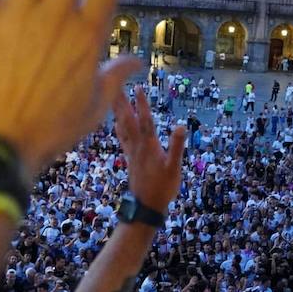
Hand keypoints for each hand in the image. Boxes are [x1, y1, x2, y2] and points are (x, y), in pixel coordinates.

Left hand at [116, 88, 187, 208]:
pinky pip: (122, 138)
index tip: (137, 87)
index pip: (145, 120)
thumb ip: (176, 147)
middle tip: (112, 85)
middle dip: (121, 102)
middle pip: (127, 120)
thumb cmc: (163, 188)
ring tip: (111, 97)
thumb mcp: (174, 168)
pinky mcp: (130, 158)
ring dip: (117, 111)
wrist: (146, 206)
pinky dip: (118, 127)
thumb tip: (180, 126)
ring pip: (122, 127)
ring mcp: (132, 152)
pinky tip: (116, 122)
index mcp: (149, 146)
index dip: (141, 104)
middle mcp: (137, 146)